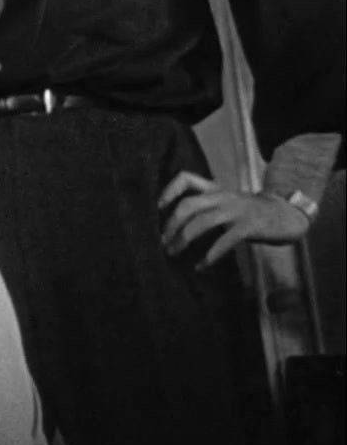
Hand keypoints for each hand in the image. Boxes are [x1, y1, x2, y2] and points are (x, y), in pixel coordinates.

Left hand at [158, 172, 309, 268]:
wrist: (287, 214)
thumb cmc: (251, 212)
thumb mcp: (226, 202)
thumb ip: (206, 206)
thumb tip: (175, 226)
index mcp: (215, 189)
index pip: (186, 179)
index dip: (168, 190)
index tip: (157, 207)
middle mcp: (222, 196)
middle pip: (188, 204)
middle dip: (171, 224)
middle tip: (162, 241)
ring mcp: (236, 210)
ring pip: (202, 221)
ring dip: (184, 239)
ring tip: (174, 253)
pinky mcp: (249, 226)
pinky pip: (225, 240)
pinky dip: (210, 254)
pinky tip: (201, 265)